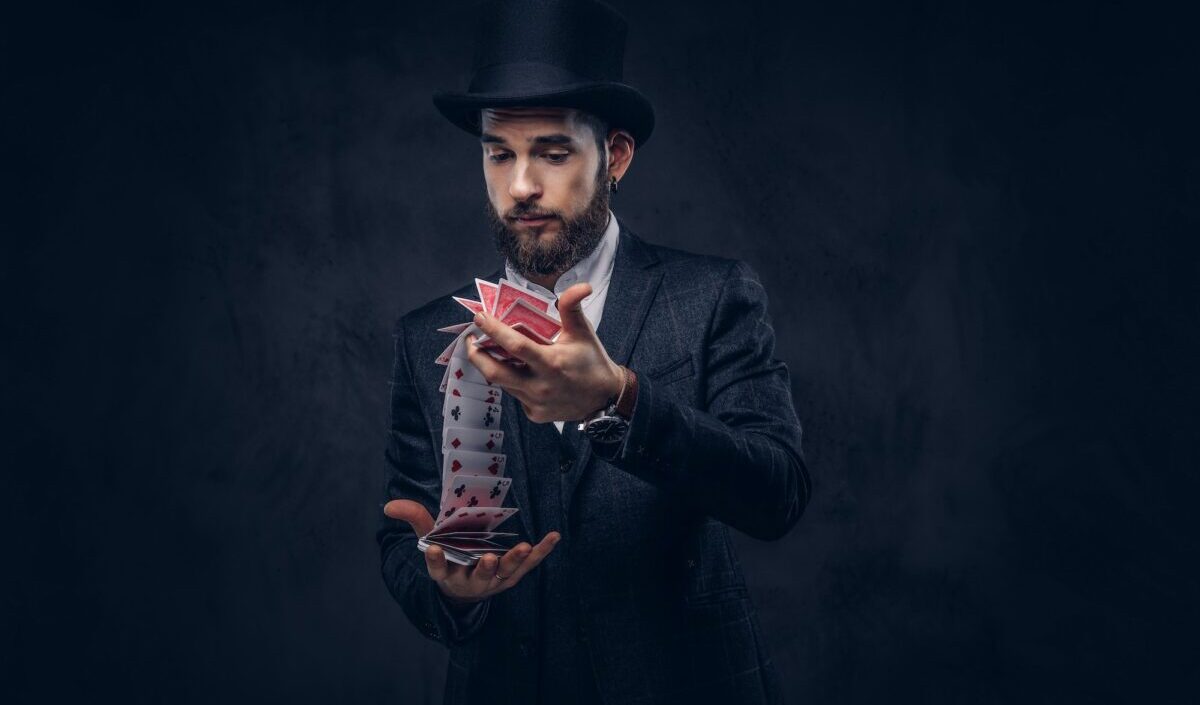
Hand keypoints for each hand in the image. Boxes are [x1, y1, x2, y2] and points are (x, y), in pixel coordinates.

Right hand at [383, 499, 560, 604]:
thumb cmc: (449, 558)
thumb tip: (389, 505)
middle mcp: (469, 580)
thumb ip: (415, 520)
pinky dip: (542, 552)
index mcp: (446, 572)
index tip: (432, 549)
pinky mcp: (512, 576)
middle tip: (489, 559)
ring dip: (514, 561)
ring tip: (524, 548)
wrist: (465, 591)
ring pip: (505, 574)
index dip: (435, 561)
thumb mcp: (431, 540)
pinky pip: (529, 565)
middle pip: (477, 577)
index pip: (437, 569)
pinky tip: (553, 536)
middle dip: (484, 568)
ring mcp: (493, 580)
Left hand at [466, 282, 623, 422]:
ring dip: (493, 366)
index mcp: (551, 363)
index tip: (479, 317)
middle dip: (476, 355)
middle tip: (470, 340)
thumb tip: (582, 285)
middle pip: (494, 372)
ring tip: (489, 351)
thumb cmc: (592, 361)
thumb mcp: (582, 332)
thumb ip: (573, 307)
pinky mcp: (534, 414)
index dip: (493, 330)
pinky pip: (515, 395)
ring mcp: (535, 402)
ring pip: (503, 383)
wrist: (604, 398)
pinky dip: (511, 381)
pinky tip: (516, 372)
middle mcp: (540, 386)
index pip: (514, 345)